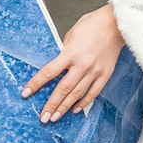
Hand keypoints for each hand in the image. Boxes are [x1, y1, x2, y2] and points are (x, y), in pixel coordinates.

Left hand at [22, 5, 122, 122]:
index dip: (35, 84)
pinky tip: (75, 109)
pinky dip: (83, 103)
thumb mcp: (71, 34)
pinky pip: (93, 93)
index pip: (48, 72)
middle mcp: (82, 65)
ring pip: (77, 94)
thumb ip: (64, 52)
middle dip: (51, 105)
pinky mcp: (105, 75)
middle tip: (43, 118)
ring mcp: (94, 71)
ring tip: (55, 118)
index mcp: (70, 53)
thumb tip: (59, 66)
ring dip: (65, 108)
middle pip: (63, 89)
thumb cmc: (92, 25)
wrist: (116, 25)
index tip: (26, 93)